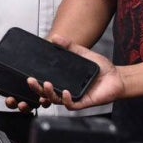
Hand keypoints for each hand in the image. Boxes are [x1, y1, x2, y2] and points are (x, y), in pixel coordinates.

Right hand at [4, 35, 121, 111]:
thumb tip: (55, 37)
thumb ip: (69, 46)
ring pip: (54, 100)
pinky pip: (70, 104)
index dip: (33, 83)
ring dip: (48, 93)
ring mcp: (72, 97)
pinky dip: (66, 99)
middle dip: (35, 88)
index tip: (25, 76)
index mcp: (62, 80)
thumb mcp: (82, 53)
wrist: (117, 77)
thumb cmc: (100, 68)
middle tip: (30, 80)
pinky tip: (64, 92)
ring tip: (45, 83)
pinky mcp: (82, 102)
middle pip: (44, 93)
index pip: (43, 83)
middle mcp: (64, 90)